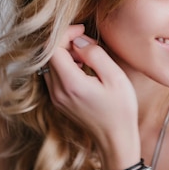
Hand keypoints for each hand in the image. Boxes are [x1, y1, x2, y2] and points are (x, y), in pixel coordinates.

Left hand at [42, 25, 138, 157]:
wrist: (116, 139)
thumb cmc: (120, 110)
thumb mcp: (115, 77)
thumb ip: (94, 54)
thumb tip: (78, 40)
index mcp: (70, 83)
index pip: (52, 47)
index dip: (65, 33)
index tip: (82, 30)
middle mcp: (57, 91)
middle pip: (48, 54)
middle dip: (65, 42)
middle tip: (88, 43)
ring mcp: (55, 97)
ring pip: (49, 64)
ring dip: (65, 54)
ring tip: (87, 57)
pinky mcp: (58, 101)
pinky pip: (54, 75)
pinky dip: (65, 66)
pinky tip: (83, 69)